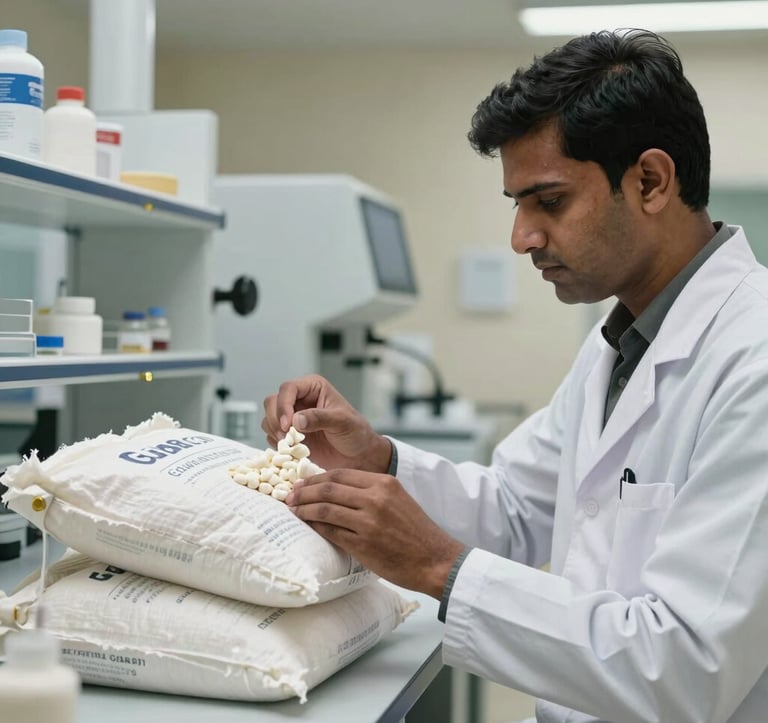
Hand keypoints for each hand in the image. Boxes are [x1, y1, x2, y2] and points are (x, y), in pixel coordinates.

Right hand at [261, 375, 391, 472]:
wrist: (359, 456)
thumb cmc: (356, 433)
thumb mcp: (342, 422)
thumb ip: (319, 418)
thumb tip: (296, 420)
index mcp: (313, 388)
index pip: (288, 389)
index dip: (283, 405)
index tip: (289, 425)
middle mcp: (300, 399)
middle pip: (272, 402)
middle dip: (276, 420)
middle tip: (286, 437)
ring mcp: (293, 417)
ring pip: (269, 418)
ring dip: (275, 432)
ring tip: (291, 445)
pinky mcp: (289, 435)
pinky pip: (271, 435)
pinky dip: (277, 443)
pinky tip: (292, 450)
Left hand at [285, 469, 465, 598]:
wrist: (435, 559)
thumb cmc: (415, 531)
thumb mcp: (397, 500)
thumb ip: (371, 492)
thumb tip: (336, 490)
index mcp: (384, 482)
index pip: (341, 474)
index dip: (317, 478)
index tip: (303, 482)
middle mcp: (375, 498)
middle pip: (328, 488)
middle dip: (304, 491)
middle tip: (289, 495)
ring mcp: (368, 521)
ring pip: (325, 508)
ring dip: (304, 508)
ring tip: (292, 510)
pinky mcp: (363, 544)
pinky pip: (330, 531)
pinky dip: (315, 526)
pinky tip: (307, 526)